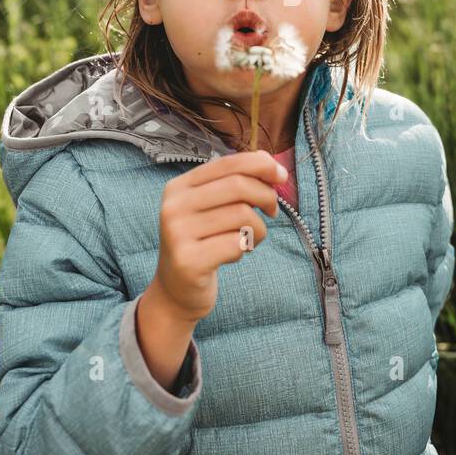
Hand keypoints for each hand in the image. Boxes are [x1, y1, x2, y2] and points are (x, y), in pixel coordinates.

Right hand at [155, 149, 287, 324]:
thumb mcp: (213, 208)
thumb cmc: (204, 243)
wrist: (176, 291)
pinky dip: (246, 248)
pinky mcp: (188, 261)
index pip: (227, 163)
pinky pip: (237, 244)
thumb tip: (271, 164)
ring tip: (249, 239)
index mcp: (180, 187)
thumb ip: (236, 183)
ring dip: (259, 229)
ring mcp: (178, 234)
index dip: (260, 165)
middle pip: (238, 186)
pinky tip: (235, 254)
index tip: (281, 176)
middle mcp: (174, 206)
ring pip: (243, 215)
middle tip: (271, 212)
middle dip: (266, 196)